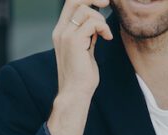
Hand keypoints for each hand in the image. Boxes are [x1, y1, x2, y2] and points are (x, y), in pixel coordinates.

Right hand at [47, 0, 111, 134]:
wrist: (75, 93)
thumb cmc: (82, 75)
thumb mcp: (85, 49)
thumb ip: (88, 35)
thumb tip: (97, 23)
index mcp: (61, 32)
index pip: (71, 4)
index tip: (102, 3)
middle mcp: (60, 31)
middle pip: (74, 0)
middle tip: (107, 3)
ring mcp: (65, 35)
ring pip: (86, 11)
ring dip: (101, 19)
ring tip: (105, 34)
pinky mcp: (74, 42)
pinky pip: (93, 23)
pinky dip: (103, 28)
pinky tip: (107, 38)